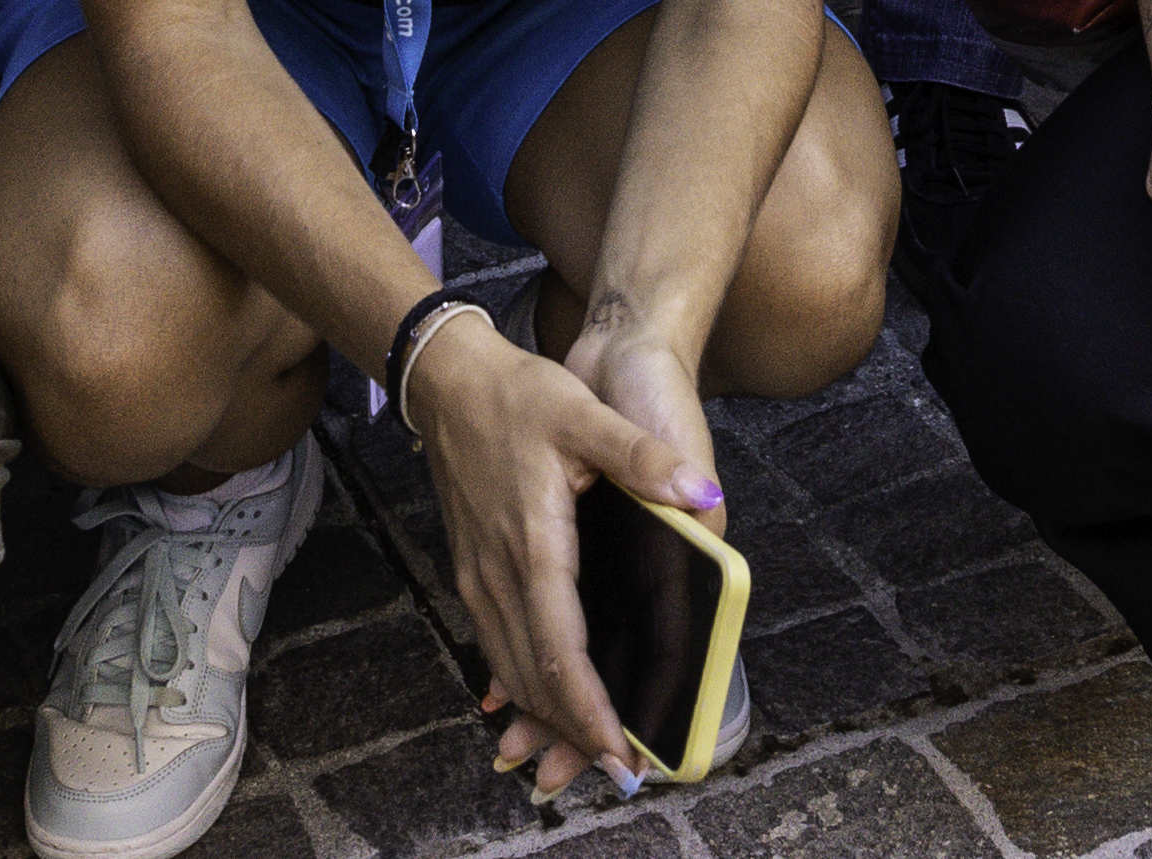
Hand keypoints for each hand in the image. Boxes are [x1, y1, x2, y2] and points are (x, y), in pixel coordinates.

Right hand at [404, 309, 712, 802]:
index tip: (617, 750)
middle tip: (611, 770)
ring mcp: (478, 575)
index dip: (590, 708)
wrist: (448, 381)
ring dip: (543, 712)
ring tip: (578, 751)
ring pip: (510, 665)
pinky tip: (527, 704)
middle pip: (534, 674)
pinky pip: (494, 642)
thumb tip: (703, 492)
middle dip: (570, 729)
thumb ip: (644, 458)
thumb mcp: (585, 414)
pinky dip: (517, 680)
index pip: (563, 649)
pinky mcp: (471, 568)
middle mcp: (499, 573)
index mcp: (534, 546)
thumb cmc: (518, 396)